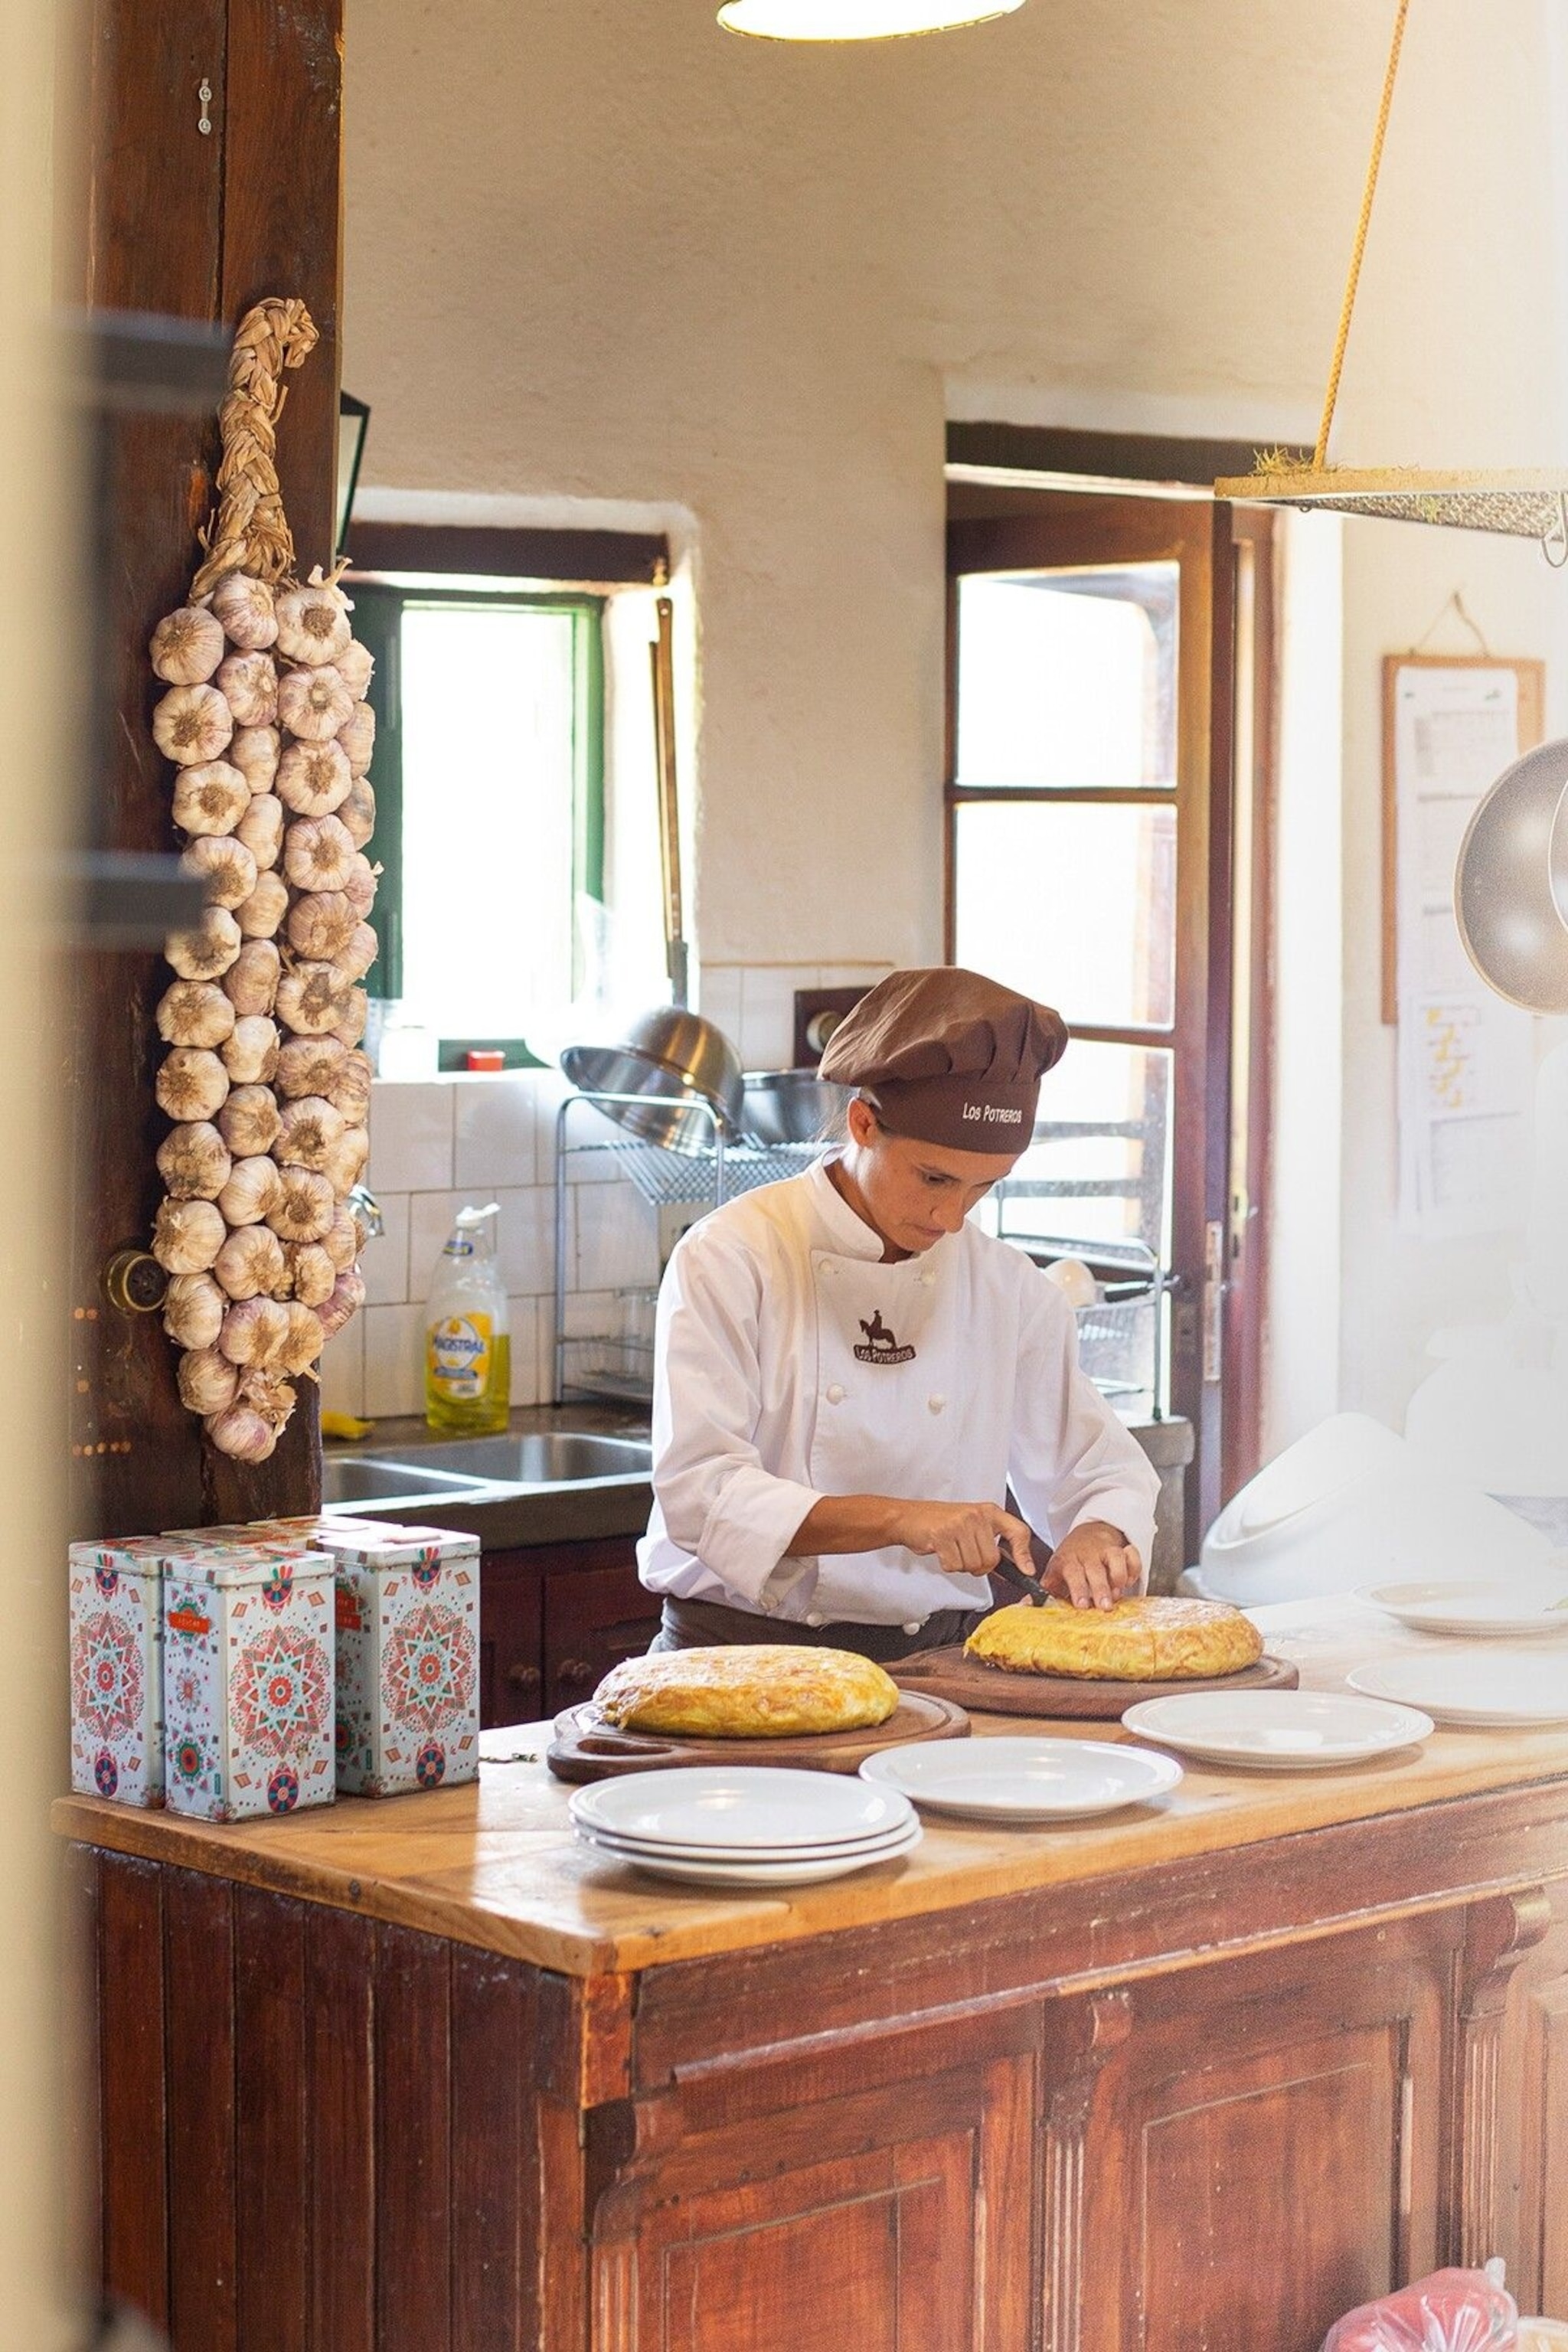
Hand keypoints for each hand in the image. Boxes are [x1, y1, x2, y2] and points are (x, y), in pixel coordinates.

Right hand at [900, 1499, 1036, 1578]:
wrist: (909, 1517)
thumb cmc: (941, 1522)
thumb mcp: (973, 1526)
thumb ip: (993, 1543)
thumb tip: (1017, 1565)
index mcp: (989, 1512)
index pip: (1018, 1531)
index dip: (1024, 1554)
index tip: (1027, 1570)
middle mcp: (977, 1515)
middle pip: (992, 1560)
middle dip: (978, 1566)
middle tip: (964, 1554)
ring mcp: (960, 1524)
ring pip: (973, 1565)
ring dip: (961, 1565)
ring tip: (952, 1550)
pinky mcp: (943, 1534)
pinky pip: (954, 1565)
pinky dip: (947, 1565)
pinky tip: (942, 1551)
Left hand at [1044, 1520, 1140, 1611]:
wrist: (1088, 1532)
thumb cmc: (1072, 1558)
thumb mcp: (1056, 1569)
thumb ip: (1048, 1587)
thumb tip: (1030, 1604)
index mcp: (1068, 1560)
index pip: (1071, 1572)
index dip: (1077, 1588)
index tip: (1082, 1604)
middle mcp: (1087, 1554)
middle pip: (1095, 1569)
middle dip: (1100, 1588)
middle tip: (1105, 1606)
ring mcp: (1106, 1550)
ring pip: (1115, 1559)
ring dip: (1118, 1577)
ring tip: (1117, 1594)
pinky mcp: (1122, 1548)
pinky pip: (1132, 1555)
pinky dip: (1134, 1567)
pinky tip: (1129, 1580)